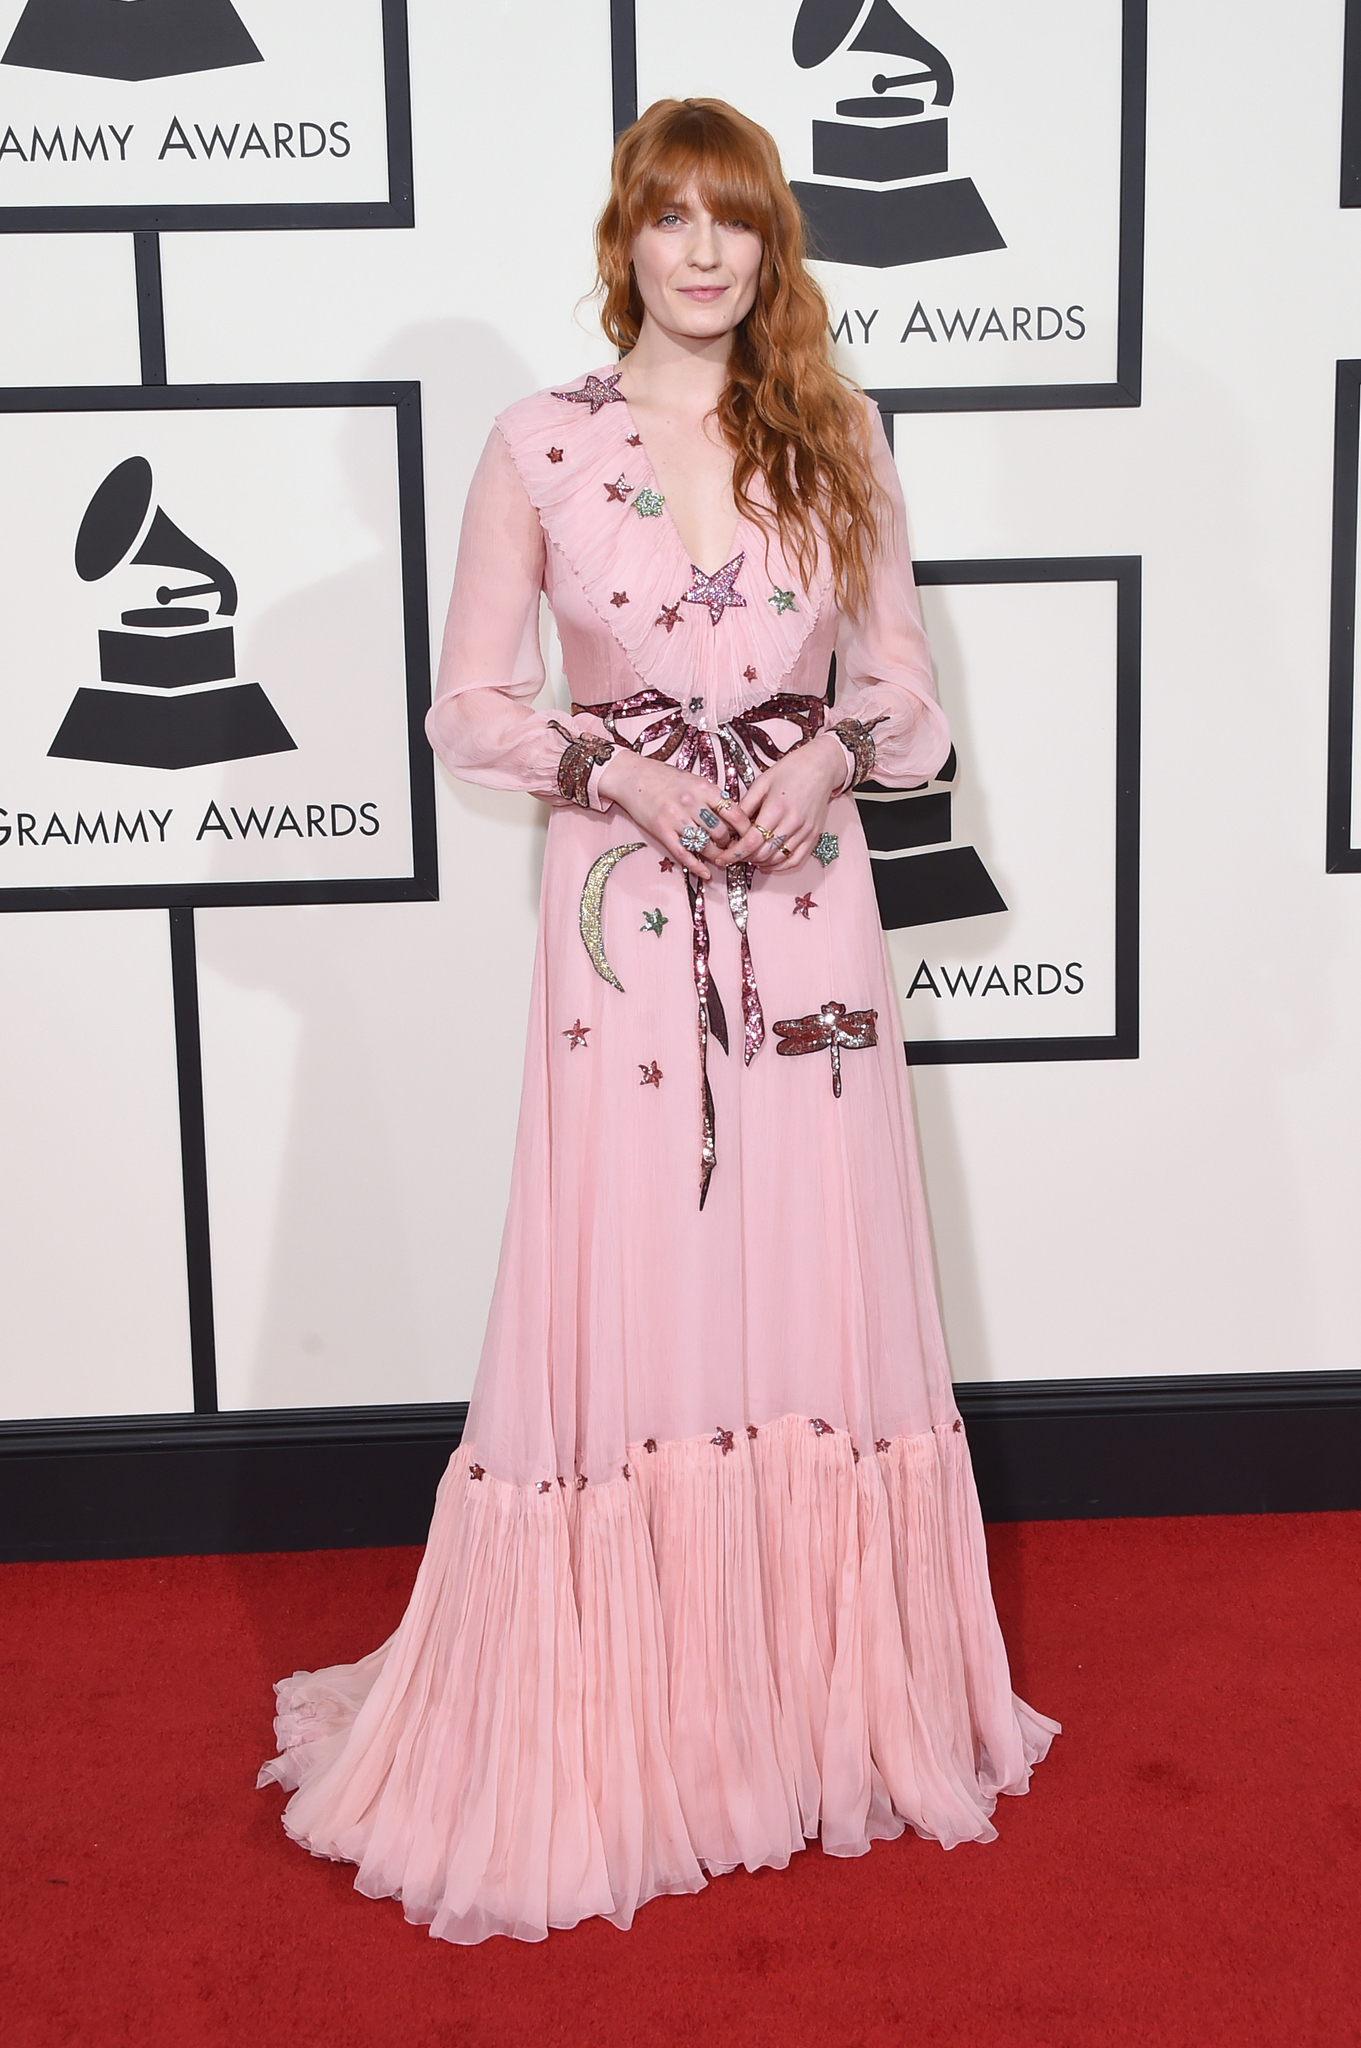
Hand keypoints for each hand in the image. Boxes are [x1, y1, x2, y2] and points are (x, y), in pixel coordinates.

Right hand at [595, 749, 753, 880]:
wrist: (633, 776)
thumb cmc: (666, 778)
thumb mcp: (694, 780)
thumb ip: (713, 797)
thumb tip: (735, 817)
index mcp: (704, 788)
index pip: (734, 813)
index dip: (746, 830)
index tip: (751, 837)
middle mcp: (692, 802)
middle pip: (721, 832)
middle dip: (730, 845)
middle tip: (732, 849)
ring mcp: (675, 817)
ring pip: (704, 845)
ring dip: (716, 856)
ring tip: (720, 859)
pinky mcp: (661, 830)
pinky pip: (683, 853)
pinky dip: (697, 866)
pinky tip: (706, 873)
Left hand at [724, 733, 845, 870]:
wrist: (821, 766)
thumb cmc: (790, 770)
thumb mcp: (761, 782)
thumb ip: (745, 805)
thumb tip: (729, 825)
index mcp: (776, 808)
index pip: (751, 841)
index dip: (734, 853)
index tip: (722, 857)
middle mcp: (792, 823)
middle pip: (763, 853)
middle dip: (744, 859)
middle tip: (733, 855)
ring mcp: (805, 831)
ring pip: (778, 859)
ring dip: (760, 863)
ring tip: (748, 857)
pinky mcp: (813, 836)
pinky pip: (795, 860)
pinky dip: (779, 867)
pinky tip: (767, 864)